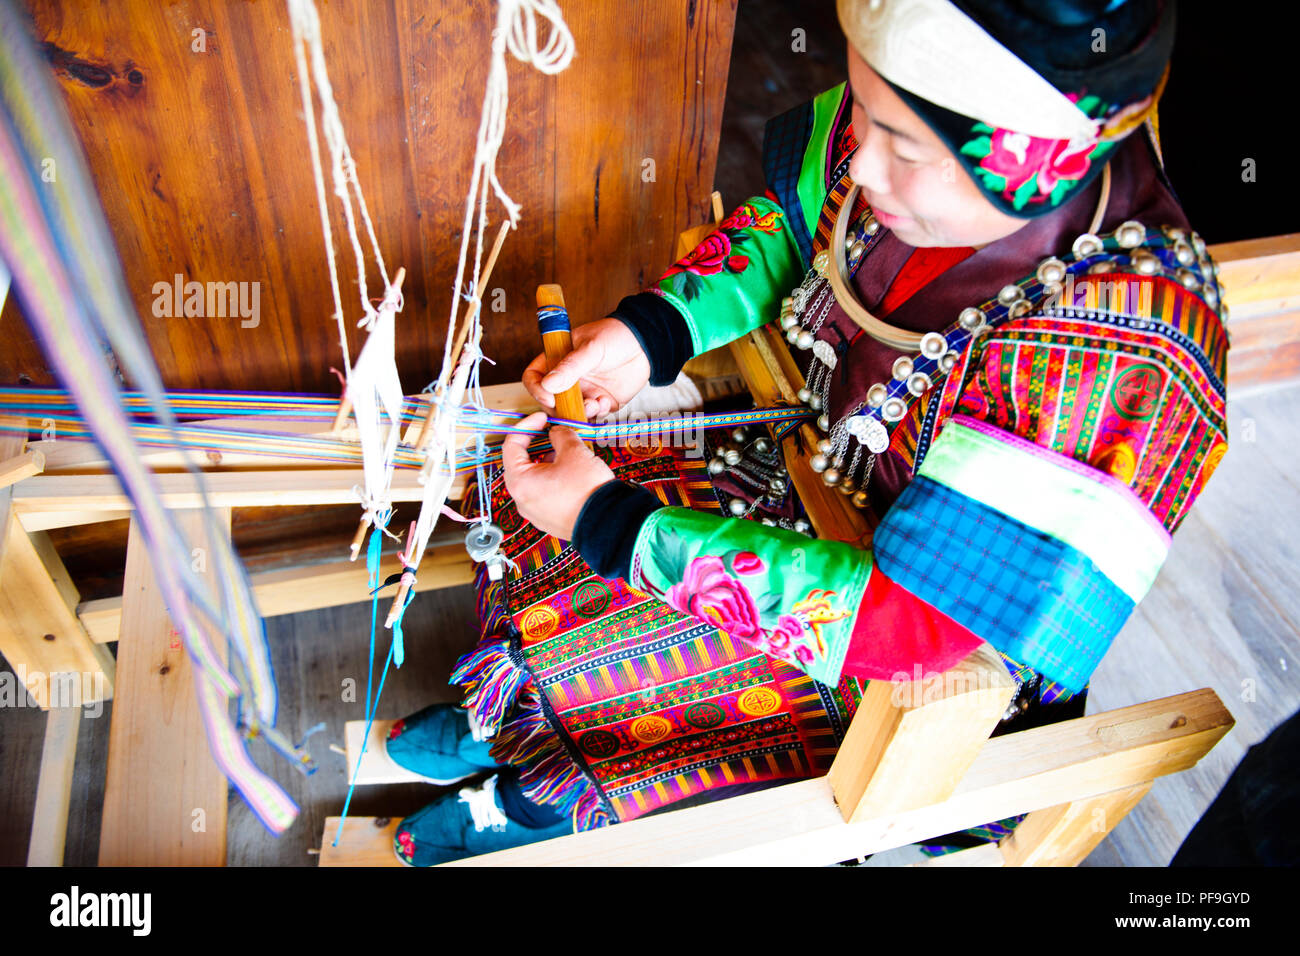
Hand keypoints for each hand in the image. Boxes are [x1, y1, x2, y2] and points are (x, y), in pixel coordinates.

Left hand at [501, 411, 614, 539]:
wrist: (607, 522)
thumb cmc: (587, 490)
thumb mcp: (573, 450)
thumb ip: (560, 435)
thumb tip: (556, 433)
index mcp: (520, 481)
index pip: (512, 445)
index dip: (527, 426)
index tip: (542, 419)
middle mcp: (522, 500)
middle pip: (521, 463)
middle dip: (537, 445)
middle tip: (553, 435)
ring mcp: (534, 513)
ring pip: (534, 480)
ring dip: (546, 463)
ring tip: (567, 455)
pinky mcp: (548, 520)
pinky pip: (544, 494)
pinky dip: (553, 480)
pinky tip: (571, 474)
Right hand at [521, 318, 650, 418]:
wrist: (646, 344)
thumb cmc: (616, 336)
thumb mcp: (591, 347)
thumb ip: (571, 366)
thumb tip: (548, 384)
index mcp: (558, 359)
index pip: (534, 376)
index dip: (536, 389)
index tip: (549, 398)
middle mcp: (568, 378)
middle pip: (551, 401)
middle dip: (561, 408)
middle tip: (575, 406)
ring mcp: (584, 391)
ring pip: (571, 412)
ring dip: (581, 413)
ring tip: (595, 403)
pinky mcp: (601, 401)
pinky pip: (592, 415)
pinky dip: (597, 413)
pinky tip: (605, 401)